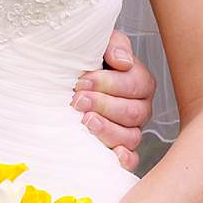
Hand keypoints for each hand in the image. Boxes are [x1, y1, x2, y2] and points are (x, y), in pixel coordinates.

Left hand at [74, 30, 157, 170]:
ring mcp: (130, 129)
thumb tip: (123, 62)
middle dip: (104, 105)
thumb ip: (114, 45)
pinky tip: (114, 154)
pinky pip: (131, 159)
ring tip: (85, 121)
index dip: (108, 84)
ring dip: (108, 130)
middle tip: (77, 101)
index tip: (81, 81)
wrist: (62, 76)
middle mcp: (139, 107)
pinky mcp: (119, 147)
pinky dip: (125, 159)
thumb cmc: (84, 60)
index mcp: (139, 82)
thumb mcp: (99, 43)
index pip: (135, 85)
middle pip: (133, 112)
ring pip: (131, 136)